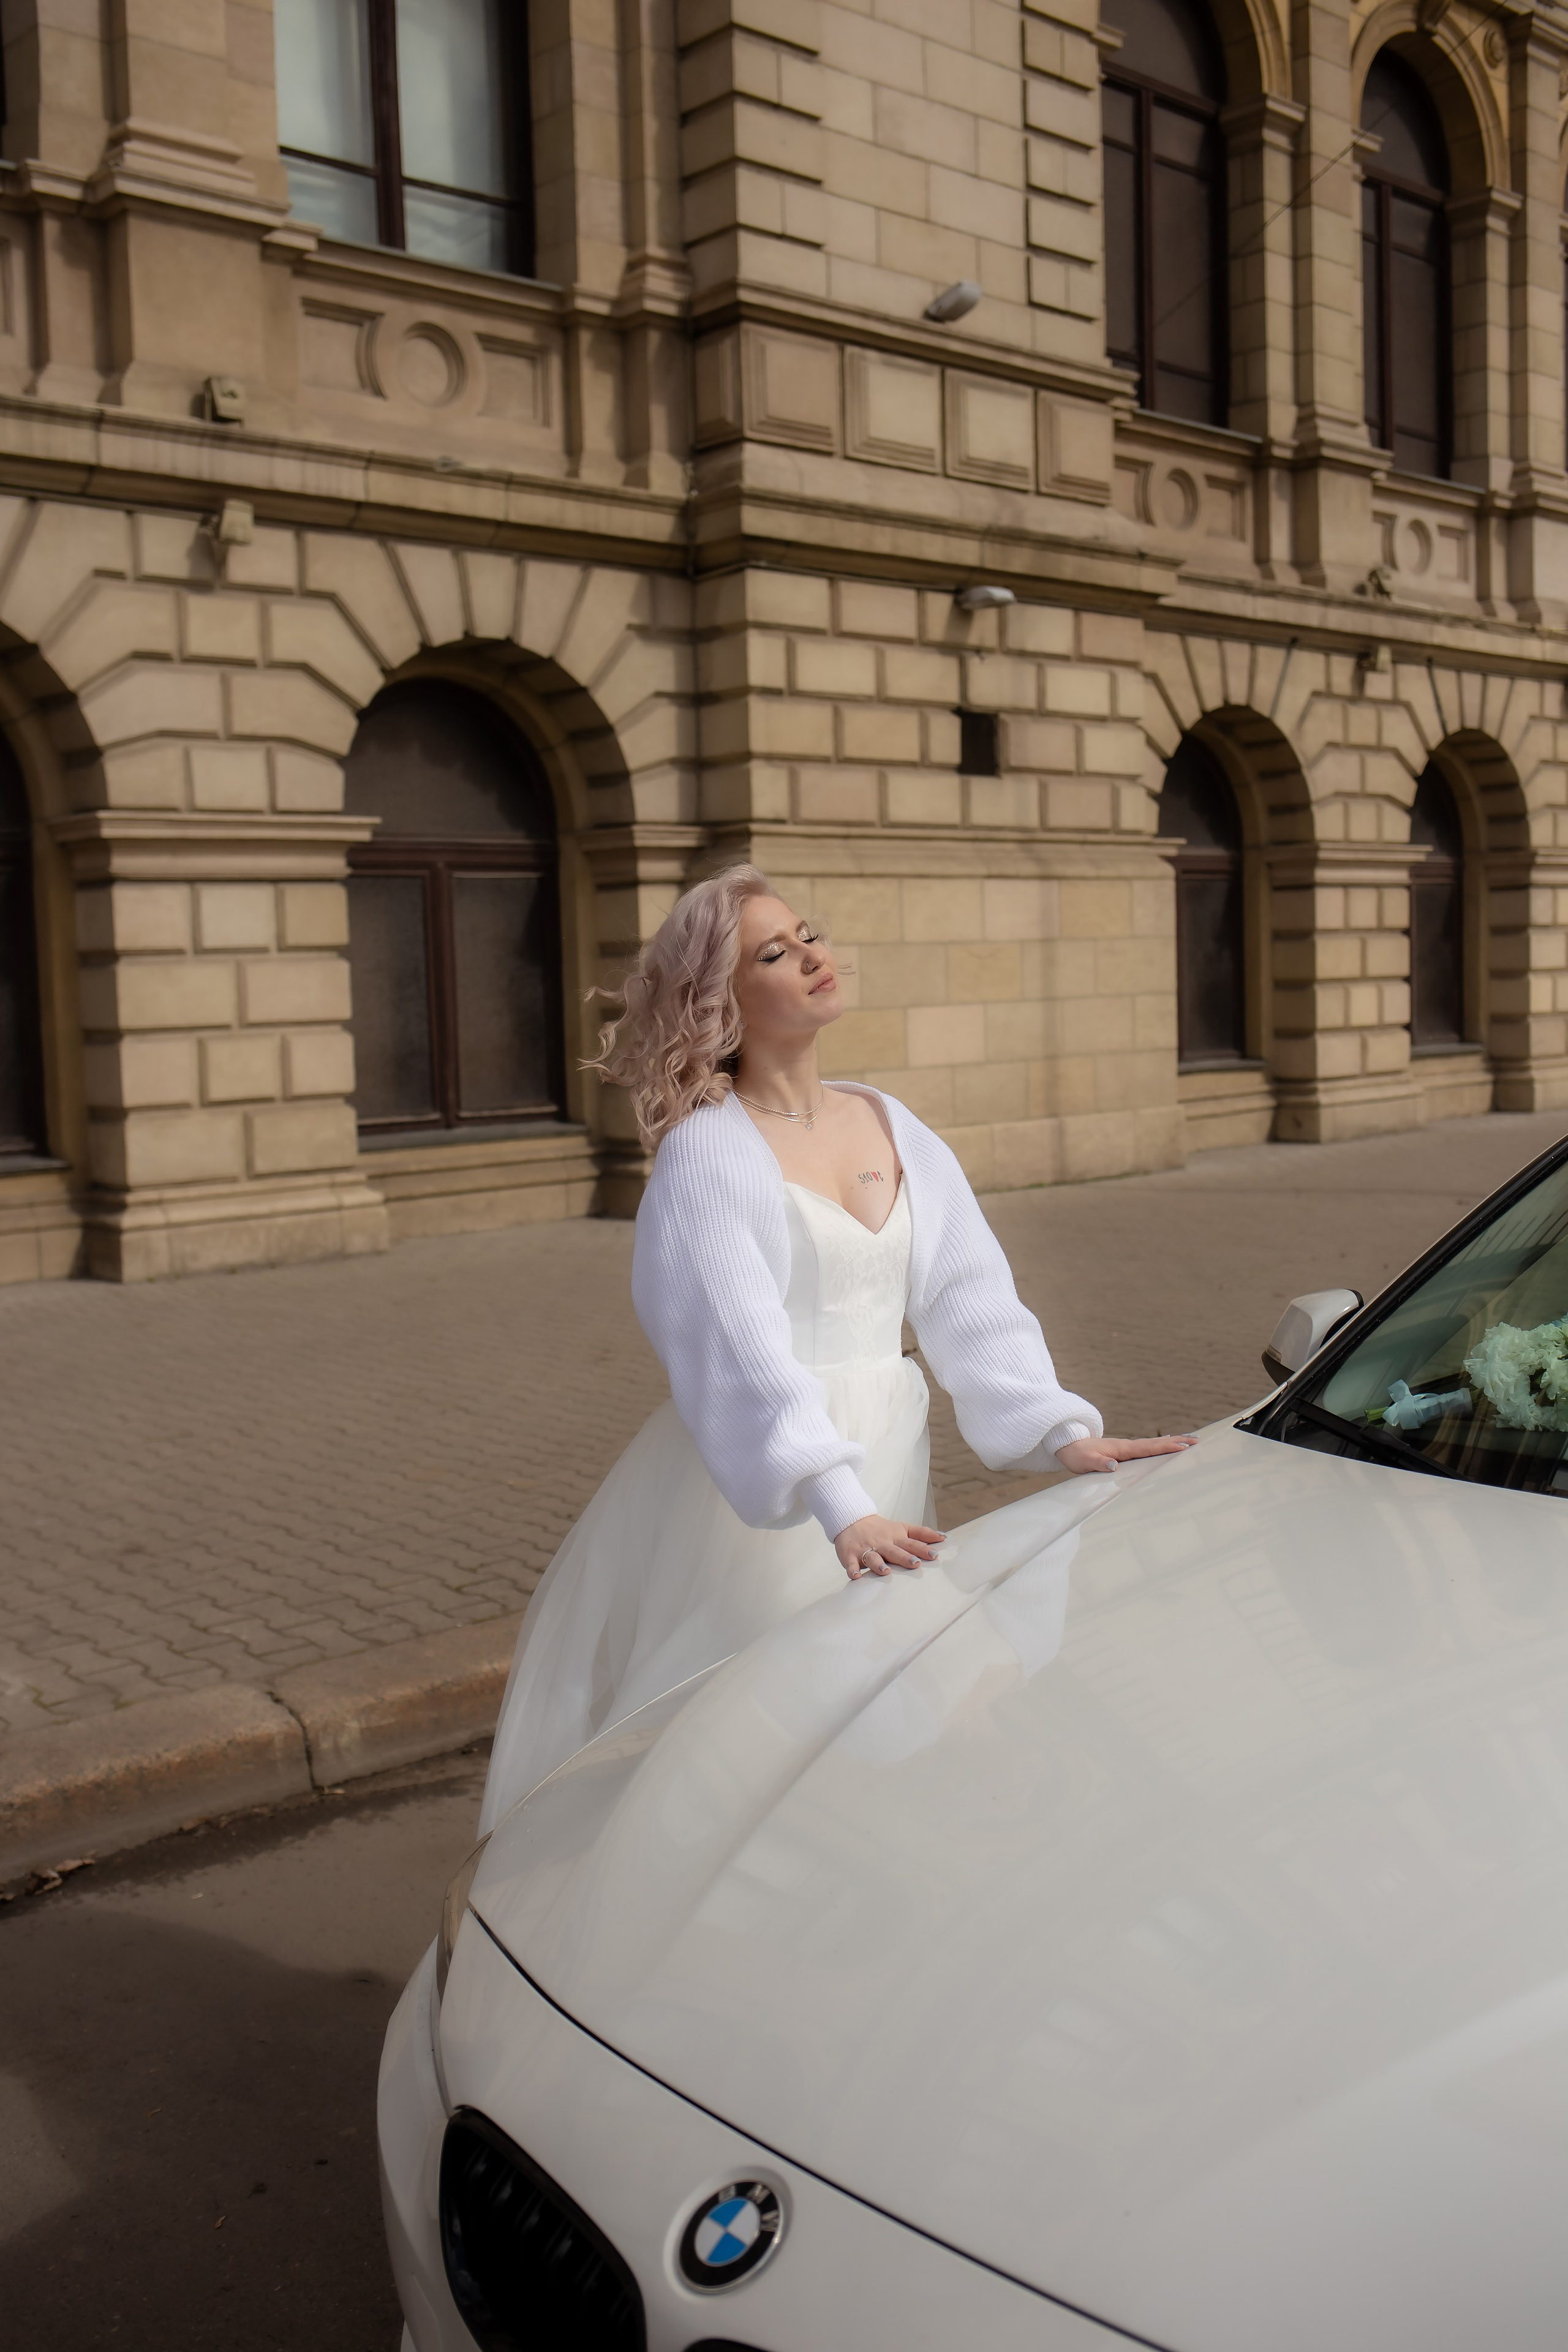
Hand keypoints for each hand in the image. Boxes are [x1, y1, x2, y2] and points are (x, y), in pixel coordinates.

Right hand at [834, 1514, 943, 1579]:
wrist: (852, 1520)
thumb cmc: (881, 1528)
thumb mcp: (902, 1528)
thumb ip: (922, 1533)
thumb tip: (943, 1537)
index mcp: (896, 1538)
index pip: (911, 1543)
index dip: (922, 1549)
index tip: (934, 1555)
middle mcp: (882, 1544)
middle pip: (894, 1551)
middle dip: (904, 1557)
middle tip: (915, 1563)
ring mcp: (866, 1549)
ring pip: (873, 1557)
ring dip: (879, 1564)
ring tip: (886, 1571)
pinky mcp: (850, 1555)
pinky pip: (851, 1563)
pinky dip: (852, 1569)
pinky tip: (856, 1576)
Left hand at [1054, 1434, 1196, 1475]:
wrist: (1068, 1445)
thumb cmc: (1076, 1454)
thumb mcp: (1084, 1461)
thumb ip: (1098, 1463)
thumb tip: (1114, 1465)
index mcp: (1122, 1448)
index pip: (1148, 1448)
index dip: (1166, 1447)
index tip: (1183, 1447)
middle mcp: (1127, 1446)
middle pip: (1156, 1444)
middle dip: (1177, 1441)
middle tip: (1197, 1440)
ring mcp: (1126, 1448)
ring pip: (1153, 1445)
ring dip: (1171, 1443)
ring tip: (1190, 1442)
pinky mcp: (1124, 1452)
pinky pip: (1147, 1449)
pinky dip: (1159, 1447)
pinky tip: (1165, 1448)